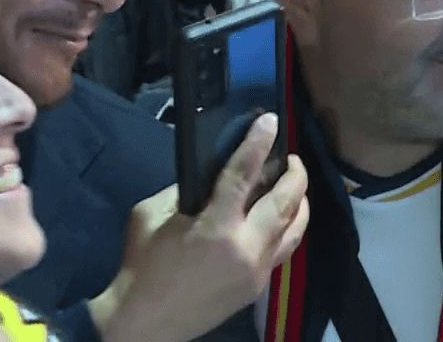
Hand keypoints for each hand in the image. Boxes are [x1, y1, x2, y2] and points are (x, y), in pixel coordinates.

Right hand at [91, 114, 309, 341]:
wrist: (145, 322)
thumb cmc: (142, 265)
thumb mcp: (151, 215)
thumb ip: (185, 191)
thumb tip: (210, 175)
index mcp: (216, 227)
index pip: (244, 175)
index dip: (259, 145)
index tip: (271, 122)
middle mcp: (246, 248)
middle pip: (285, 203)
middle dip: (294, 174)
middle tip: (291, 157)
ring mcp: (257, 271)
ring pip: (294, 230)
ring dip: (300, 202)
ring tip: (295, 185)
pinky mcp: (257, 287)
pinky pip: (283, 250)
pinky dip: (288, 228)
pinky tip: (283, 217)